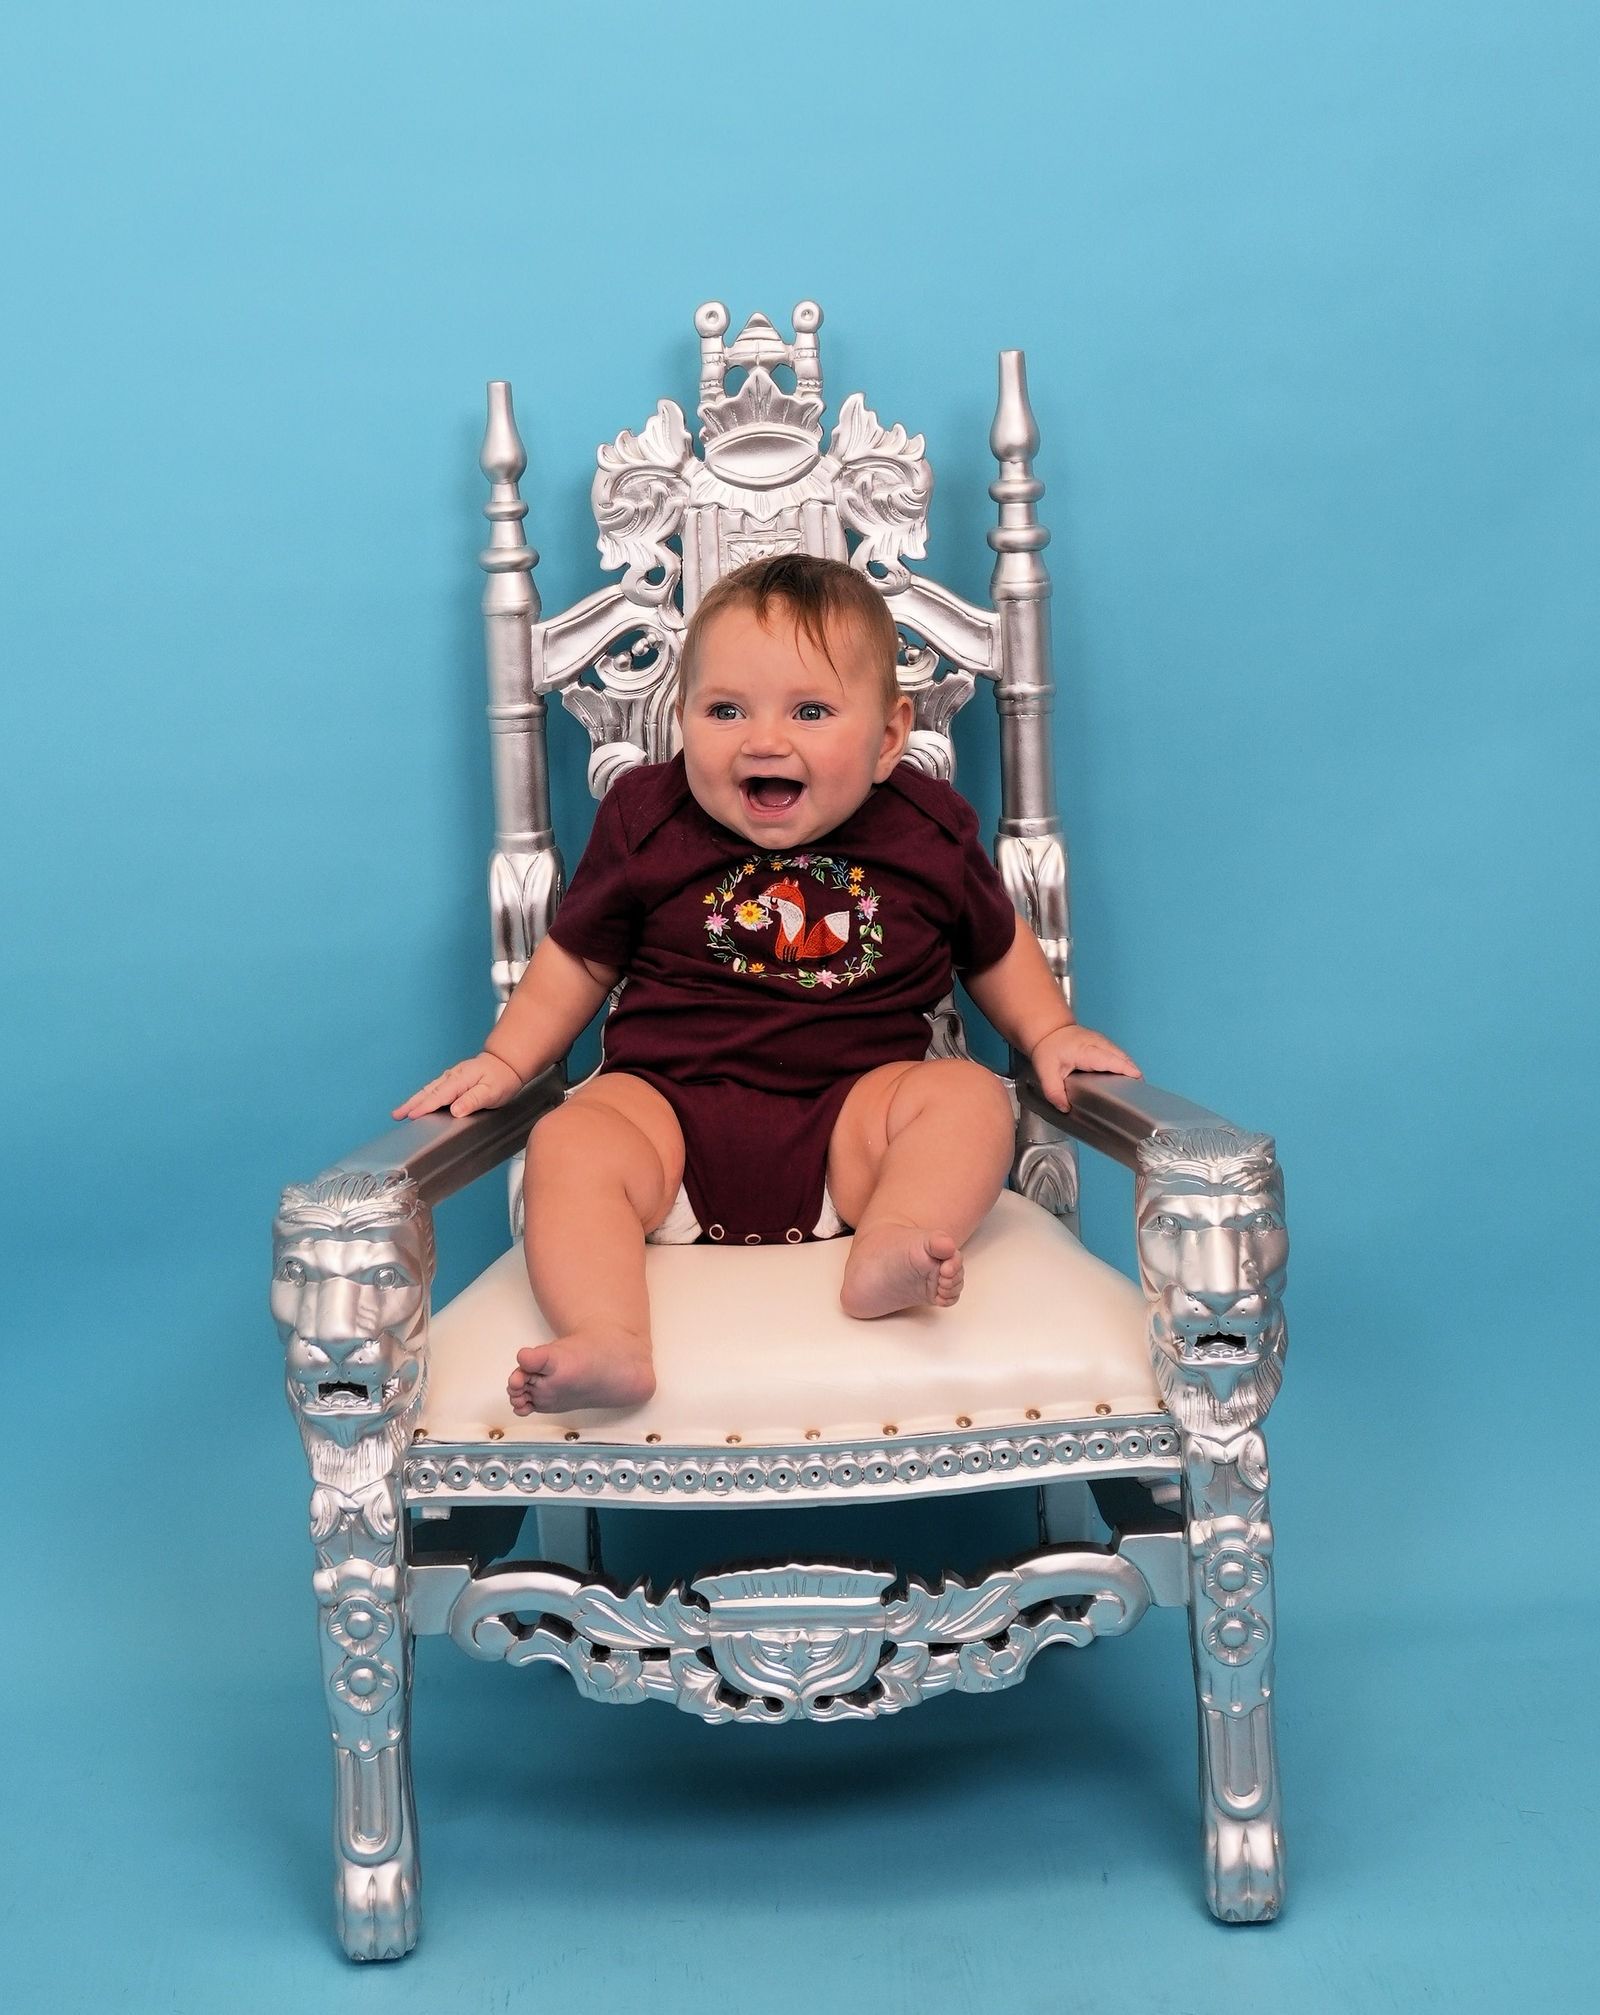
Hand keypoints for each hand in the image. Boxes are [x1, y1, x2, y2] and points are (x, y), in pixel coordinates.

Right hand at [391, 1051, 523, 1120]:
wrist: (506, 1063)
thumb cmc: (501, 1078)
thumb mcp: (492, 1091)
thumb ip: (473, 1100)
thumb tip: (456, 1109)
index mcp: (460, 1080)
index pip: (439, 1096)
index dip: (424, 1107)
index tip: (412, 1115)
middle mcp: (452, 1077)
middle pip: (428, 1092)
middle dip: (411, 1104)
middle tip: (396, 1115)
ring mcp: (451, 1077)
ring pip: (428, 1090)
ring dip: (413, 1100)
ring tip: (400, 1112)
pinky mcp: (452, 1079)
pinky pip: (433, 1088)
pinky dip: (422, 1096)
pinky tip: (417, 1103)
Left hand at [1030, 1024, 1140, 1110]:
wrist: (1050, 1029)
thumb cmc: (1049, 1047)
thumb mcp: (1046, 1072)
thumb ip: (1054, 1092)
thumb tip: (1065, 1107)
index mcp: (1086, 1051)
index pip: (1112, 1060)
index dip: (1126, 1070)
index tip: (1137, 1080)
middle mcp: (1098, 1044)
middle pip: (1123, 1058)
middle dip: (1132, 1073)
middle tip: (1137, 1093)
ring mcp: (1103, 1042)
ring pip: (1123, 1056)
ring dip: (1130, 1070)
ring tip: (1132, 1088)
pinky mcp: (1104, 1044)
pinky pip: (1119, 1055)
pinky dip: (1125, 1065)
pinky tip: (1124, 1079)